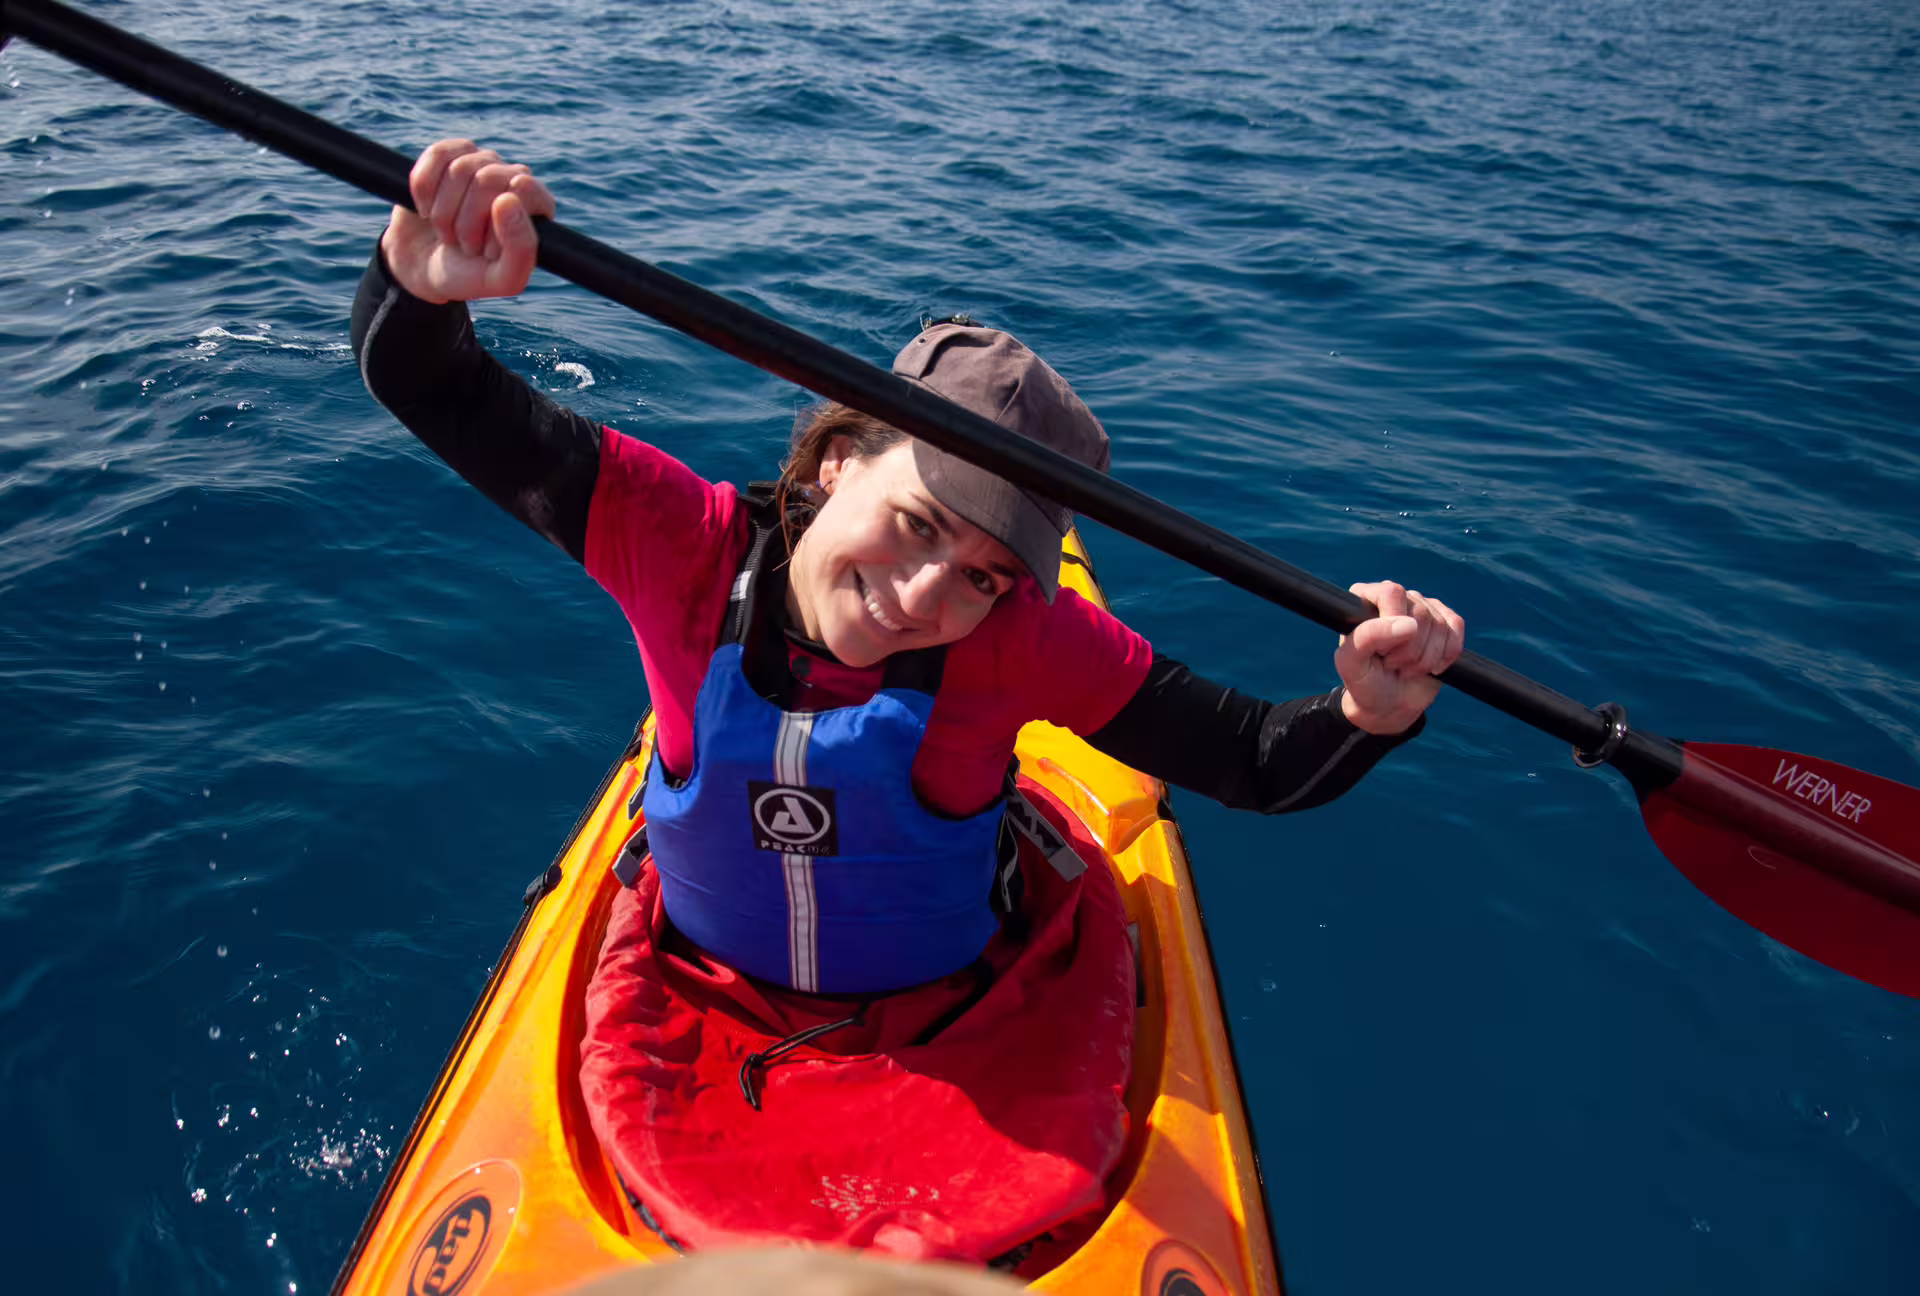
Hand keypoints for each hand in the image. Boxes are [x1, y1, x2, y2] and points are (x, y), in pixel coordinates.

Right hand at [380, 139, 556, 304]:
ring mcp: (481, 163)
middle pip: (488, 179)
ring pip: (460, 169)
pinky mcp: (449, 155)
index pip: (523, 188)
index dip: (496, 223)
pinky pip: (436, 155)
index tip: (486, 250)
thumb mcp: (502, 280)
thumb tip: (508, 198)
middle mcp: (512, 178)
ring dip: (443, 213)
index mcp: (536, 206)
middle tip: (464, 245)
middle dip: (466, 222)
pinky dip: (423, 189)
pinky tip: (426, 209)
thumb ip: (521, 249)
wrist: (421, 268)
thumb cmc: (468, 275)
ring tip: (447, 232)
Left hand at [1335, 581, 1465, 734]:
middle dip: (1410, 651)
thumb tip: (1409, 624)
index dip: (1393, 625)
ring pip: (1440, 624)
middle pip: (1420, 612)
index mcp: (1365, 599)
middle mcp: (1395, 597)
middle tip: (1393, 665)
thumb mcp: (1351, 665)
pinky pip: (1456, 627)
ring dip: (1426, 659)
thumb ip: (1368, 638)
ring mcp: (1421, 606)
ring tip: (1407, 668)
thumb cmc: (1364, 682)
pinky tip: (1431, 667)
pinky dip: (1447, 654)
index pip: (1392, 593)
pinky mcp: (1444, 620)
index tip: (1383, 652)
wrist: (1388, 703)